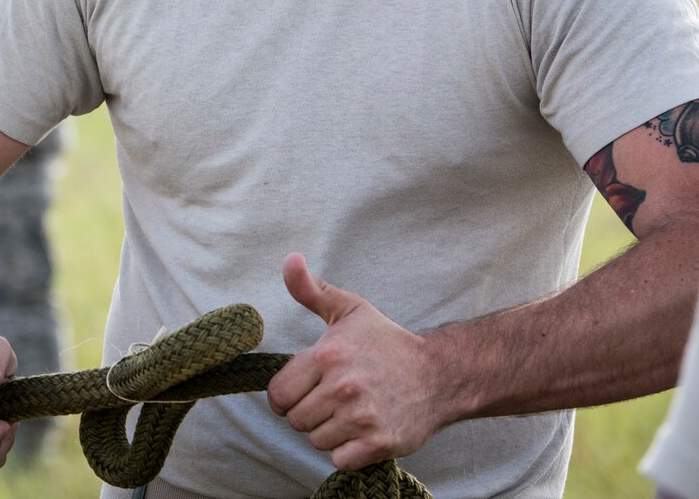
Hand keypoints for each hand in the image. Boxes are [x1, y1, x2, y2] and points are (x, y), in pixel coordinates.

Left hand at [267, 254, 448, 470]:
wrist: (439, 374)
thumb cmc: (386, 342)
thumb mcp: (349, 309)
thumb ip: (311, 289)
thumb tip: (289, 258)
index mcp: (327, 355)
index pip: (279, 393)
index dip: (286, 395)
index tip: (304, 390)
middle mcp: (342, 387)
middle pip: (296, 420)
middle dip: (308, 413)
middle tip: (331, 401)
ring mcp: (362, 417)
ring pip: (316, 441)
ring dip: (327, 433)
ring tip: (348, 414)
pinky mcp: (380, 443)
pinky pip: (339, 460)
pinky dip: (346, 452)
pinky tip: (360, 433)